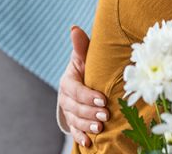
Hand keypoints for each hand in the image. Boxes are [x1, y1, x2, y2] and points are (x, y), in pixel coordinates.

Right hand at [58, 26, 108, 147]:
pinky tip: (89, 143)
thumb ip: (81, 46)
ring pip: (75, 120)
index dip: (88, 96)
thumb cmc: (86, 66)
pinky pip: (74, 131)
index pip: (76, 90)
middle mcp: (66, 98)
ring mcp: (69, 111)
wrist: (82, 81)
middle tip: (105, 115)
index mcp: (68, 81)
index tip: (103, 100)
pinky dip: (81, 137)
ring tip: (100, 127)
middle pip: (75, 107)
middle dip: (90, 112)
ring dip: (87, 125)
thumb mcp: (84, 57)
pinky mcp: (74, 122)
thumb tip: (74, 28)